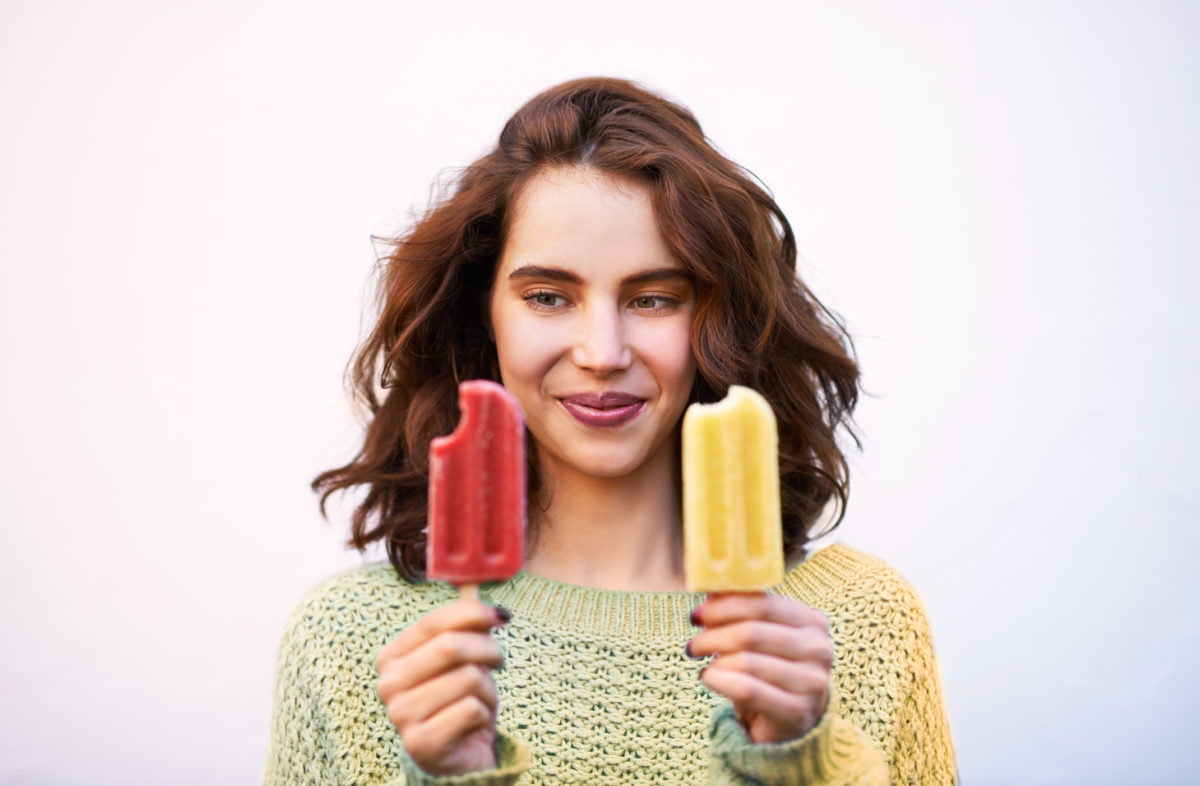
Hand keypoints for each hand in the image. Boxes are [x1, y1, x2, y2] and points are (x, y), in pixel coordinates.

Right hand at [376, 599, 507, 774]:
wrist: (460, 757)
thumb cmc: (460, 702)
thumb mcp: (463, 659)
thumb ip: (465, 625)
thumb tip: (477, 588)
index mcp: (392, 657)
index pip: (434, 622)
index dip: (472, 613)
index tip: (501, 615)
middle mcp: (389, 684)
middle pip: (452, 646)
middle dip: (487, 650)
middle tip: (498, 661)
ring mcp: (401, 715)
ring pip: (467, 678)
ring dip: (488, 689)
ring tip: (481, 700)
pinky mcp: (421, 744)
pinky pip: (471, 709)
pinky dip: (484, 714)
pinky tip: (475, 724)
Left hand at [687, 593, 832, 744]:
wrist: (788, 722)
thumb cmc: (770, 670)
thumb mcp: (762, 636)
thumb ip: (743, 610)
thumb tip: (711, 588)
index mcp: (812, 622)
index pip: (762, 604)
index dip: (723, 607)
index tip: (697, 615)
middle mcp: (819, 650)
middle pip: (751, 633)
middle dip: (713, 636)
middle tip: (694, 644)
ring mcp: (812, 683)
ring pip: (747, 662)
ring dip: (714, 661)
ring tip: (702, 664)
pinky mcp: (797, 712)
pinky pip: (747, 690)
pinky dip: (719, 681)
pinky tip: (709, 678)